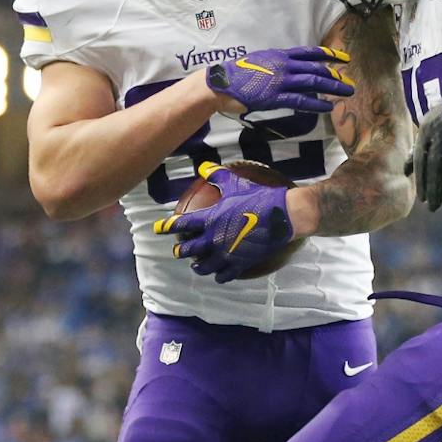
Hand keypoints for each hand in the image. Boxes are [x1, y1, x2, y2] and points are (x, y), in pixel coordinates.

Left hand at [158, 163, 295, 282]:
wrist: (283, 216)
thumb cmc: (259, 197)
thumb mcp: (236, 184)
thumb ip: (217, 176)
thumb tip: (204, 166)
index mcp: (210, 219)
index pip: (181, 224)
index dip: (166, 227)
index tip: (158, 229)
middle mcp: (214, 239)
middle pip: (188, 250)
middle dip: (180, 251)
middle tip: (178, 251)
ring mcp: (226, 254)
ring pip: (203, 267)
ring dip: (197, 267)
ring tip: (196, 266)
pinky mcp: (240, 263)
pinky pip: (224, 275)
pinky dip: (219, 276)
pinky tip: (218, 275)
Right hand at [206, 46, 353, 115]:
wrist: (220, 83)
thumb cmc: (238, 74)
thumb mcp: (261, 60)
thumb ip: (278, 63)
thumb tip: (292, 67)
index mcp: (280, 55)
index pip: (310, 52)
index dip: (329, 54)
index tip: (345, 58)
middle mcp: (283, 65)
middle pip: (316, 69)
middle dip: (335, 76)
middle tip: (350, 83)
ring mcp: (279, 81)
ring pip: (312, 82)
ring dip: (332, 88)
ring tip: (346, 93)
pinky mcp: (274, 97)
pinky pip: (300, 100)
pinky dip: (316, 103)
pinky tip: (327, 107)